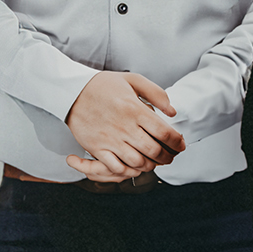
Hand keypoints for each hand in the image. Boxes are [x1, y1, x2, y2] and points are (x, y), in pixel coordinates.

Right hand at [64, 71, 181, 178]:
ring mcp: (109, 140)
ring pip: (137, 162)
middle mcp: (124, 127)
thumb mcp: (133, 80)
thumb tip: (172, 112)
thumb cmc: (103, 85)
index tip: (181, 145)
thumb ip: (156, 94)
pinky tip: (135, 167)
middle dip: (167, 157)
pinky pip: (115, 167)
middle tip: (171, 157)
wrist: (71, 92)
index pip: (164, 132)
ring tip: (155, 162)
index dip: (177, 142)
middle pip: (153, 150)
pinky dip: (129, 171)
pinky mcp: (96, 148)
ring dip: (150, 165)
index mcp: (135, 110)